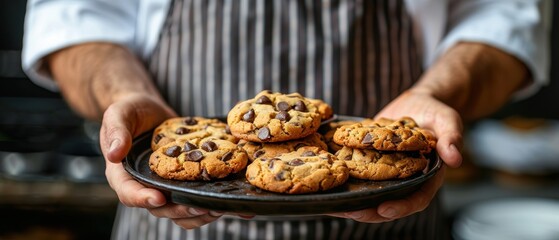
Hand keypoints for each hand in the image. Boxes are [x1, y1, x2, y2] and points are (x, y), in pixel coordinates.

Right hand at [99, 94, 223, 228]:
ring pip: (180, 211)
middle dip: (181, 210)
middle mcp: (144, 186)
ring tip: (220, 207)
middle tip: (202, 206)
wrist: (149, 110)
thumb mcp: (118, 114)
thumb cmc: (130, 111)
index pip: (129, 193)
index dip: (143, 199)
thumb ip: (116, 131)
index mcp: (122, 174)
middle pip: (160, 208)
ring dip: (200, 213)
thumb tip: (113, 153)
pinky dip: (213, 204)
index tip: (159, 198)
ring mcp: (165, 187)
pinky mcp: (184, 183)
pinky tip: (234, 204)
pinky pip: (196, 199)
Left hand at [328, 90, 461, 221]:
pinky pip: (360, 177)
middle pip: (388, 202)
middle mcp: (406, 180)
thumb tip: (455, 159)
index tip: (384, 209)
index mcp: (427, 176)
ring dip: (353, 201)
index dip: (401, 207)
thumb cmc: (435, 113)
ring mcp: (388, 174)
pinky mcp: (372, 164)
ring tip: (333, 205)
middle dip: (369, 211)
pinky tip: (328, 180)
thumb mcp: (448, 121)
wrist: (417, 104)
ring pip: (371, 194)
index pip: (417, 198)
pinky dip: (345, 181)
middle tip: (350, 211)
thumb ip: (451, 138)